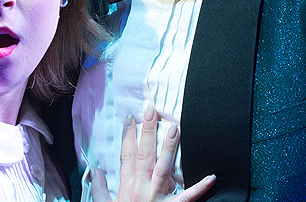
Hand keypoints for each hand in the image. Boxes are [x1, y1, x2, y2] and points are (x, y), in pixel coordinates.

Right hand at [89, 108, 215, 201]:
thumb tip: (94, 170)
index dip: (128, 135)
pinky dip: (199, 188)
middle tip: (152, 111)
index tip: (130, 117)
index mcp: (127, 186)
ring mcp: (156, 197)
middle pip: (144, 155)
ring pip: (163, 168)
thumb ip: (99, 187)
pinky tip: (211, 177)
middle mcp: (141, 188)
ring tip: (174, 129)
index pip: (126, 155)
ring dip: (169, 148)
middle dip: (147, 132)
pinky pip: (187, 198)